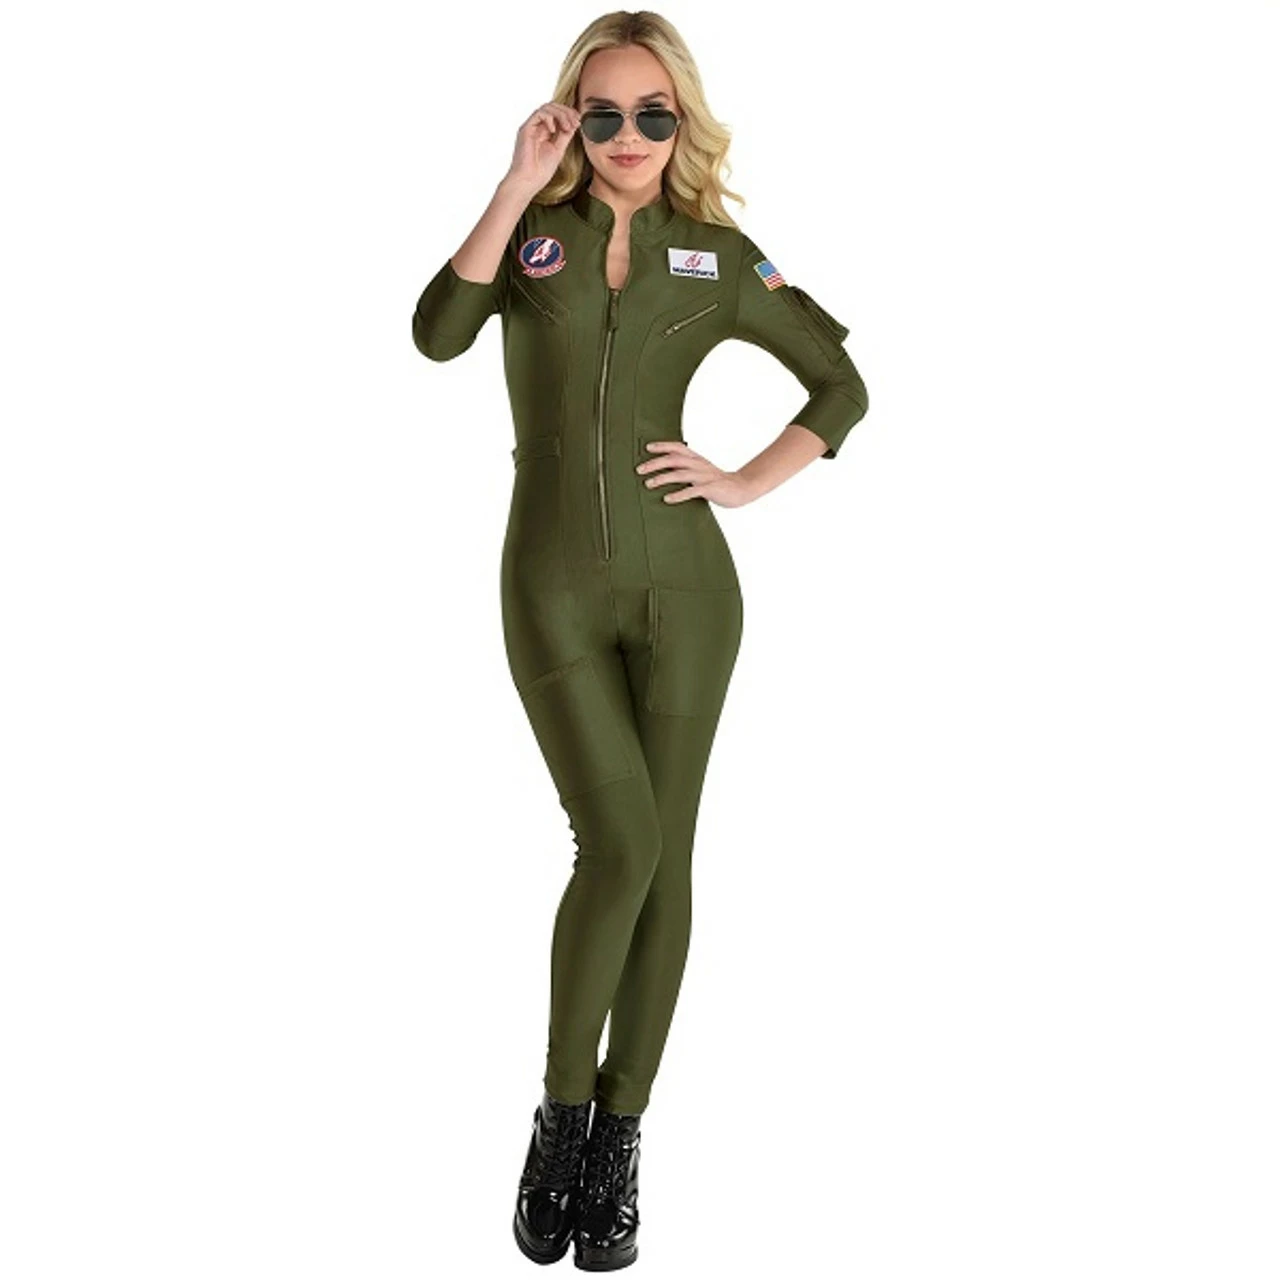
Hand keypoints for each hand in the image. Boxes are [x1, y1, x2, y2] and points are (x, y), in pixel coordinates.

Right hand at [505, 102, 580, 193]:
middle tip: (576, 122)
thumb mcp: (559, 150)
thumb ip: (565, 136)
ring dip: (561, 114)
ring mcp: (531, 127)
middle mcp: (537, 127)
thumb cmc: (540, 172)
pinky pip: (539, 113)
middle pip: (553, 107)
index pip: (557, 114)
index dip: (570, 114)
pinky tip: (554, 131)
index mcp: (545, 132)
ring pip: (547, 108)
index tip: (579, 121)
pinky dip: (550, 118)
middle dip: (567, 112)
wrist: (528, 182)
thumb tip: (574, 124)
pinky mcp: (525, 129)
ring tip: (568, 126)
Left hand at [636, 442, 757, 508]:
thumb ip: (684, 468)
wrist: (740, 488)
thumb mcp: (700, 470)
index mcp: (696, 458)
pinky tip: (667, 499)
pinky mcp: (710, 489)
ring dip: (663, 478)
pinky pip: (692, 491)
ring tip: (649, 484)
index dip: (662, 446)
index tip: (647, 448)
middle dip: (655, 463)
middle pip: (674, 459)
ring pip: (680, 474)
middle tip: (639, 470)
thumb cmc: (716, 481)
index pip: (677, 447)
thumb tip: (663, 469)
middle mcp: (699, 464)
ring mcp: (704, 476)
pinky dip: (678, 494)